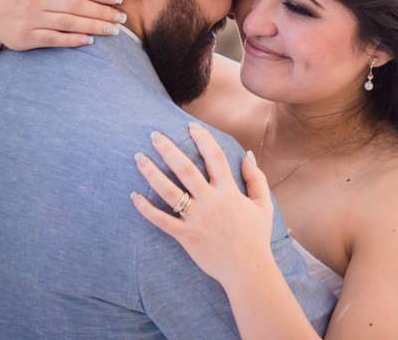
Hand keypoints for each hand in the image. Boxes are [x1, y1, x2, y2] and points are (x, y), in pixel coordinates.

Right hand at [0, 0, 126, 49]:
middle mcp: (35, 0)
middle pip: (75, 5)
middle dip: (102, 11)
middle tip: (123, 17)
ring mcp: (30, 19)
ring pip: (67, 22)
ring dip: (93, 26)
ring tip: (115, 30)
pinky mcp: (26, 37)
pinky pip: (53, 39)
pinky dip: (72, 40)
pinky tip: (89, 41)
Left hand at [131, 122, 274, 285]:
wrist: (248, 269)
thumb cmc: (256, 236)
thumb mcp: (263, 205)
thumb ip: (256, 178)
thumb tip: (247, 155)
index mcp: (229, 192)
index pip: (214, 157)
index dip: (203, 139)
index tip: (190, 126)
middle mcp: (211, 202)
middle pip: (185, 169)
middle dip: (168, 149)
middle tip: (154, 135)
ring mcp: (196, 219)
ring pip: (169, 191)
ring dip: (152, 172)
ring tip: (138, 157)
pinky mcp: (185, 236)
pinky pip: (162, 220)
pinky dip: (146, 209)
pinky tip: (133, 196)